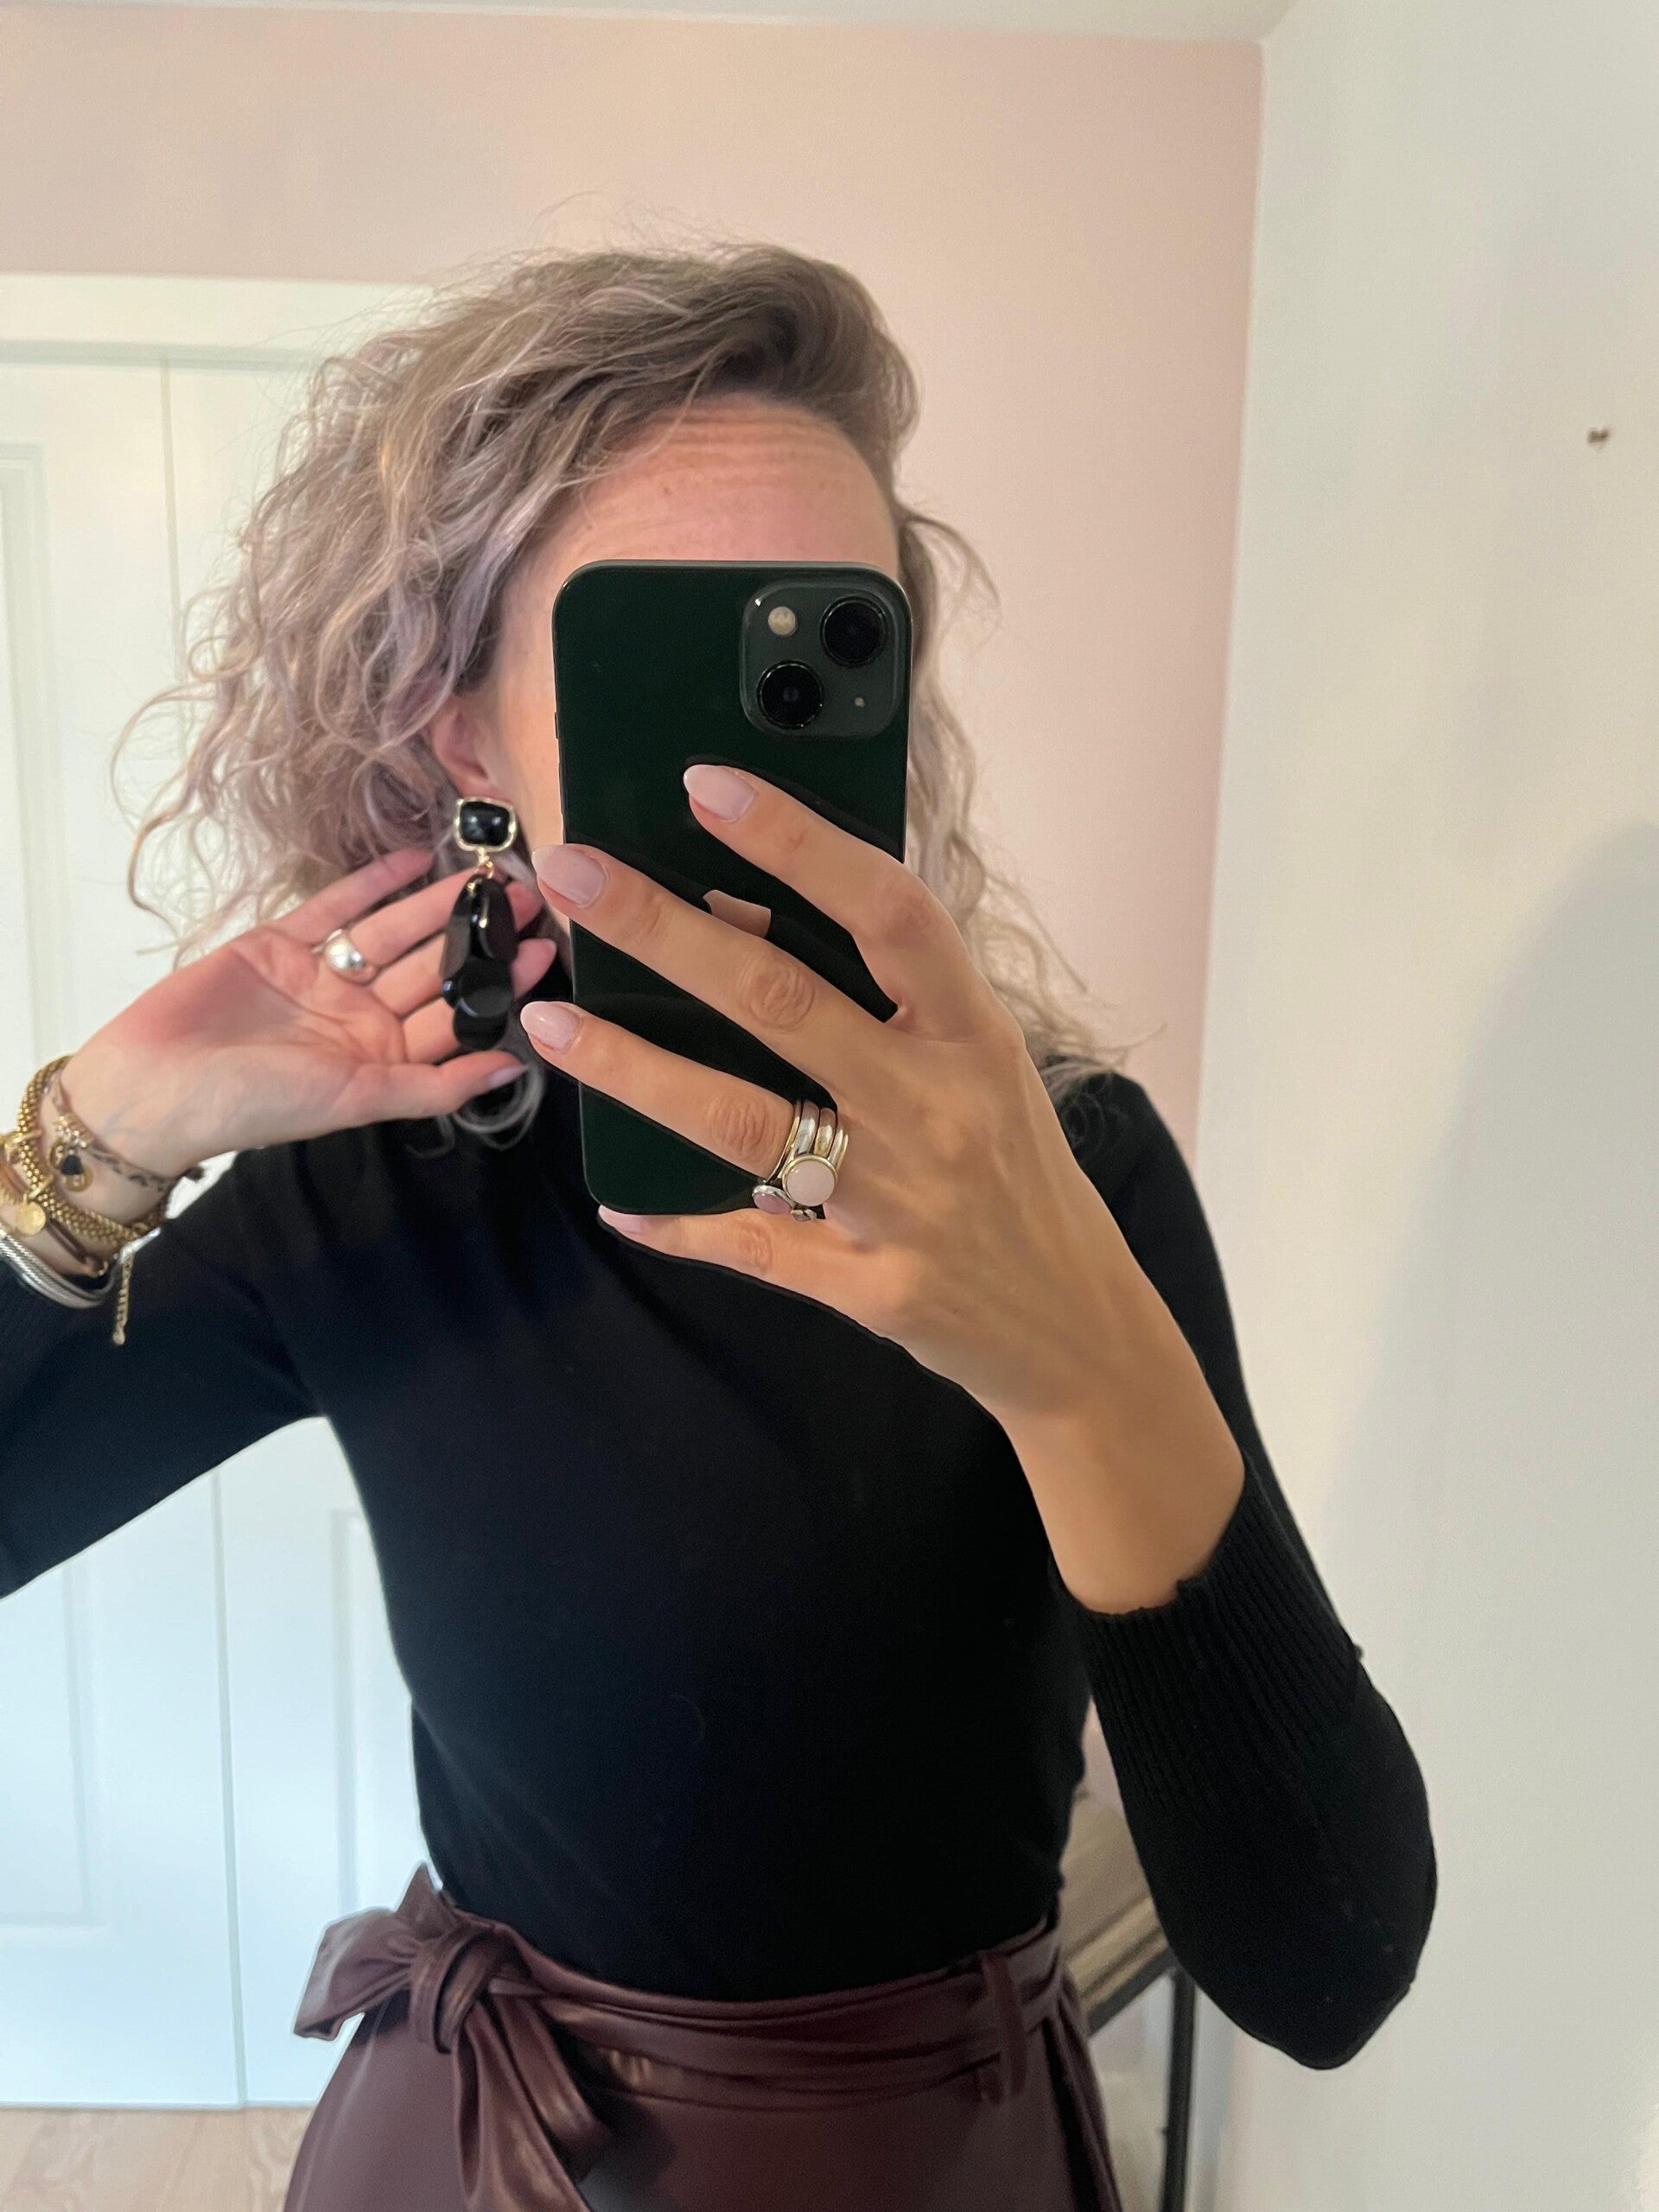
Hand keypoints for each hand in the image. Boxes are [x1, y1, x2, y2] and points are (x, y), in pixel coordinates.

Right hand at [61, 850, 555, 1185]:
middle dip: (476, 934)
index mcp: (384, 1057)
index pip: (455, 1015)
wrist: (157, 1085)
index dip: (498, 983)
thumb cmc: (259, 1105)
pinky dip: (371, 883)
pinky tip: (413, 858)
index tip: (543, 948)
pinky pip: (335, 907)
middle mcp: (360, 1016)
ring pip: (392, 932)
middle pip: (432, 967)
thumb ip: (436, 1086)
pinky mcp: (280, 942)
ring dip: (435, 904)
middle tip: (527, 895)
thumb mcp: (358, 1100)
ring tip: (482, 873)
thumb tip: (517, 1069)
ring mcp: (322, 975)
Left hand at [522, 764, 1133, 1428]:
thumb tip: (733, 922)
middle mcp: (936, 1107)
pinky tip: (618, 1205)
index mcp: (973, 1034)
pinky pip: (757, 1248)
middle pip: (784, 1002)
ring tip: (554, 1026)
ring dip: (636, 1070)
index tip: (708, 785)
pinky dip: (682, 1226)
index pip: (889, 912)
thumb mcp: (978, 1066)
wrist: (1078, 1322)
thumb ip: (885, 1003)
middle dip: (665, 931)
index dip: (799, 844)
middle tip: (571, 874)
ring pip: (746, 1123)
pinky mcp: (872, 1286)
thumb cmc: (1016, 1169)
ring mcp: (901, 1202)